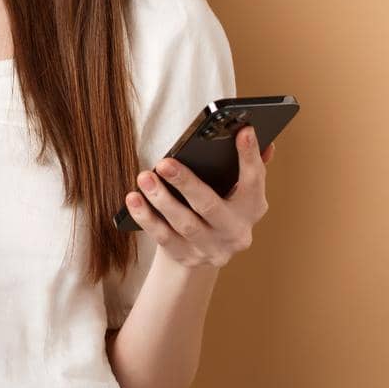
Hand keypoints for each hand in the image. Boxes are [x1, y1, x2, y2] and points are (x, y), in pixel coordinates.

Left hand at [123, 125, 274, 268]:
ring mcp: (211, 248)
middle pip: (210, 206)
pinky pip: (163, 236)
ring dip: (161, 199)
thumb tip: (249, 131)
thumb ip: (245, 165)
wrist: (203, 255)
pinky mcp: (185, 257)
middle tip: (164, 163)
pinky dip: (146, 217)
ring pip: (184, 223)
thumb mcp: (237, 192)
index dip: (250, 157)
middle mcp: (235, 231)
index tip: (243, 130)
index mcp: (252, 208)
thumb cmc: (219, 208)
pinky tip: (133, 199)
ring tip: (144, 177)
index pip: (255, 181)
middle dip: (186, 183)